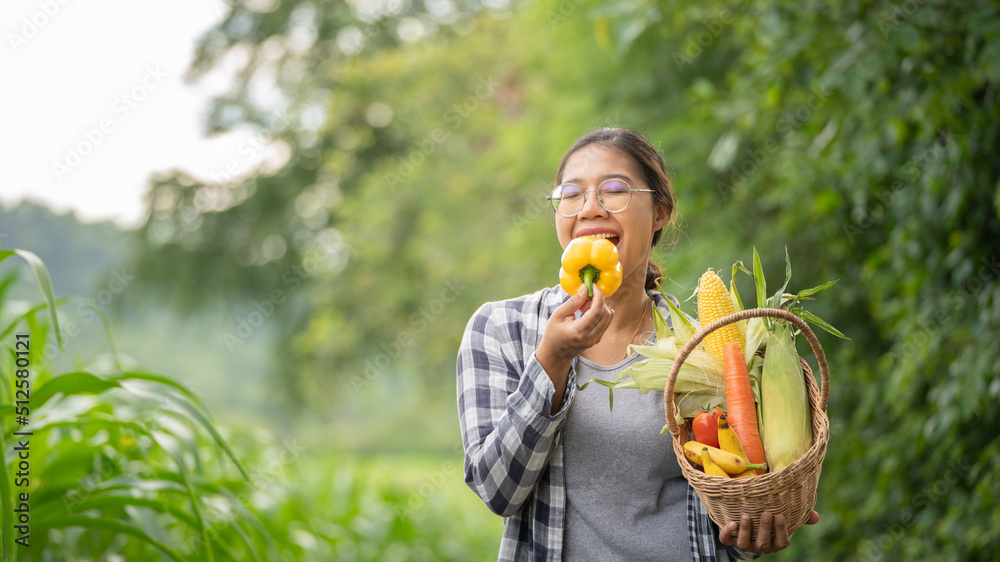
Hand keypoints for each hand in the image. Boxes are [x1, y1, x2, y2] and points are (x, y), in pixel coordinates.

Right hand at [536, 285, 612, 412]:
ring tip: (584, 307)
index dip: (598, 295)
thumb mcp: (558, 315)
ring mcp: (596, 340)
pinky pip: (605, 322)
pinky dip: (599, 313)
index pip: (597, 311)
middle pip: (606, 313)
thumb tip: (585, 289)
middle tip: (586, 297)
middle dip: (599, 300)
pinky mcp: (598, 339)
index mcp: (580, 331)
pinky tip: (586, 313)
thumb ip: (573, 301)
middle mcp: (591, 337)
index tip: (593, 286)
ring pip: (608, 317)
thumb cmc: (553, 334)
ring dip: (600, 307)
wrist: (555, 354)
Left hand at [719, 510, 819, 555]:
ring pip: (744, 544)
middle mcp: (760, 546)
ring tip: (746, 516)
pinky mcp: (731, 540)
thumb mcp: (785, 520)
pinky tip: (731, 522)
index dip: (781, 531)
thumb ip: (801, 518)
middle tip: (766, 513)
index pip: (782, 542)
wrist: (749, 525)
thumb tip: (816, 517)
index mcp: (775, 543)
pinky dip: (727, 533)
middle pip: (763, 543)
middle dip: (765, 528)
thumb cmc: (771, 522)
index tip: (780, 516)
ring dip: (745, 530)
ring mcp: (745, 544)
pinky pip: (726, 540)